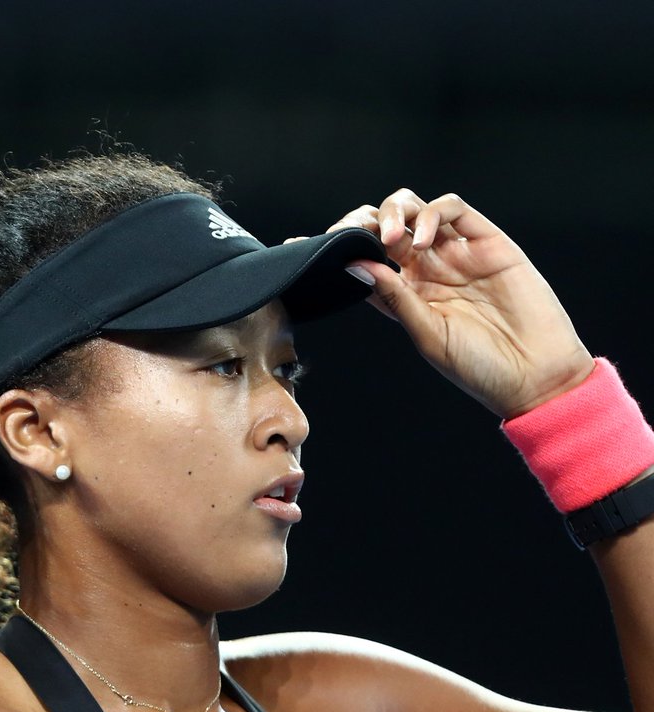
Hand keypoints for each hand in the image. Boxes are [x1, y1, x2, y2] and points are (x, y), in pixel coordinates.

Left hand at [326, 189, 594, 418]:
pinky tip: (420, 241)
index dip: (336, 248)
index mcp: (406, 292)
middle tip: (351, 236)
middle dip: (363, 223)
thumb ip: (394, 298)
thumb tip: (356, 265)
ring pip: (416, 209)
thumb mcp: (426, 334)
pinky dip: (432, 215)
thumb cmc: (479, 367)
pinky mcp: (488, 241)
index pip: (365, 259)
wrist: (535, 377)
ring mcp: (457, 252)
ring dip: (395, 213)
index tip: (300, 244)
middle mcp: (428, 268)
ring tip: (391, 239)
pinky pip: (455, 210)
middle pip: (385, 226)